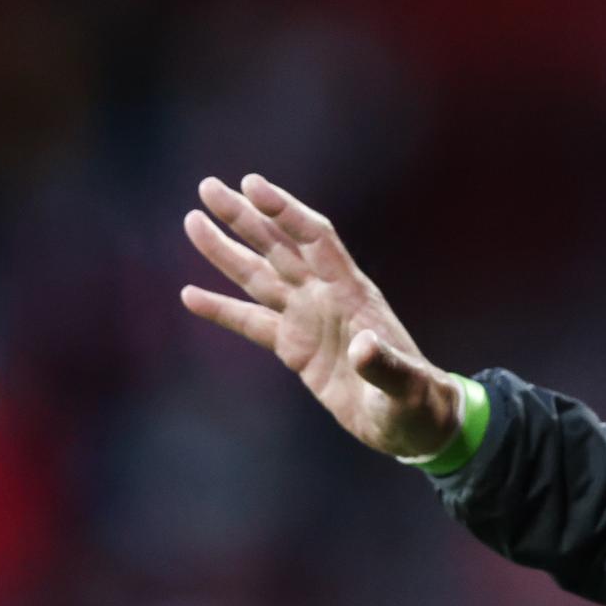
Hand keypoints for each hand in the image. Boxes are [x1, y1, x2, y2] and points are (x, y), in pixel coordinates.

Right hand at [180, 173, 457, 457]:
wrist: (411, 420)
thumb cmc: (415, 399)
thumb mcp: (404, 385)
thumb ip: (383, 366)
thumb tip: (363, 348)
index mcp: (353, 293)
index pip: (315, 239)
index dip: (285, 211)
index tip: (252, 185)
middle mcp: (326, 297)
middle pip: (279, 246)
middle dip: (245, 217)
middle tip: (208, 188)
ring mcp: (307, 319)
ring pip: (259, 276)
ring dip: (226, 251)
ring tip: (192, 221)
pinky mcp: (294, 347)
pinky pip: (251, 322)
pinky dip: (221, 309)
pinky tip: (190, 294)